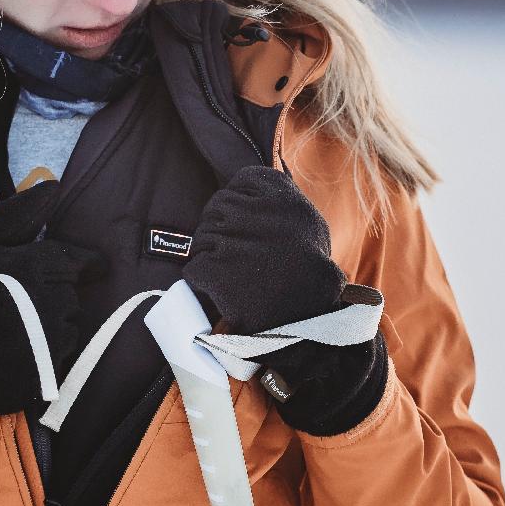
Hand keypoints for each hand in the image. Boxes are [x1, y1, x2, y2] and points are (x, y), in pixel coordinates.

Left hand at [183, 166, 386, 435]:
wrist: (309, 325)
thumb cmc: (310, 279)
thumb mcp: (308, 227)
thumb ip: (281, 200)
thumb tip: (251, 180)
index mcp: (284, 201)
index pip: (243, 181)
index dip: (239, 202)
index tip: (247, 225)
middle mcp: (259, 216)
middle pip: (218, 208)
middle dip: (221, 229)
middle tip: (237, 257)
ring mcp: (235, 242)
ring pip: (202, 238)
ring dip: (211, 256)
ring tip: (235, 277)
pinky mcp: (217, 270)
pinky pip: (194, 267)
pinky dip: (202, 280)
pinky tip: (223, 291)